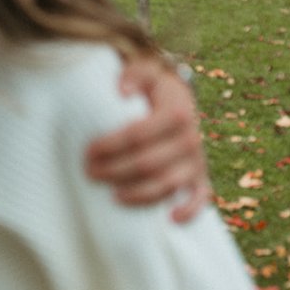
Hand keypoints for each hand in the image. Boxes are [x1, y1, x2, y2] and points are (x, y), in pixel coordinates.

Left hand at [85, 54, 210, 221]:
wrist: (178, 97)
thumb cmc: (154, 85)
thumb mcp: (144, 69)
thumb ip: (133, 74)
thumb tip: (121, 92)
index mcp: (177, 112)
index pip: (138, 134)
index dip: (111, 145)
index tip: (88, 150)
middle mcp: (191, 138)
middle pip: (148, 163)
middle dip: (115, 171)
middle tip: (90, 172)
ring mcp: (197, 161)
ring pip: (167, 185)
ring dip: (138, 193)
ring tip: (112, 196)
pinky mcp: (200, 177)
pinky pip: (200, 199)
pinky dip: (189, 211)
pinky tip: (170, 219)